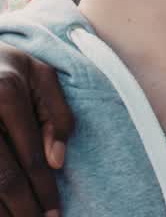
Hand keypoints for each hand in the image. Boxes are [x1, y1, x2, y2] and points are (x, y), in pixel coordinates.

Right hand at [0, 44, 72, 216]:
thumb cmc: (4, 65)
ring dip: (1, 210)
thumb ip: (57, 112)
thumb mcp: (39, 73)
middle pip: (3, 177)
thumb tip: (58, 160)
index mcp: (6, 93)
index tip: (55, 212)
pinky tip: (0, 210)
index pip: (30, 157)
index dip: (44, 189)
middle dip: (23, 208)